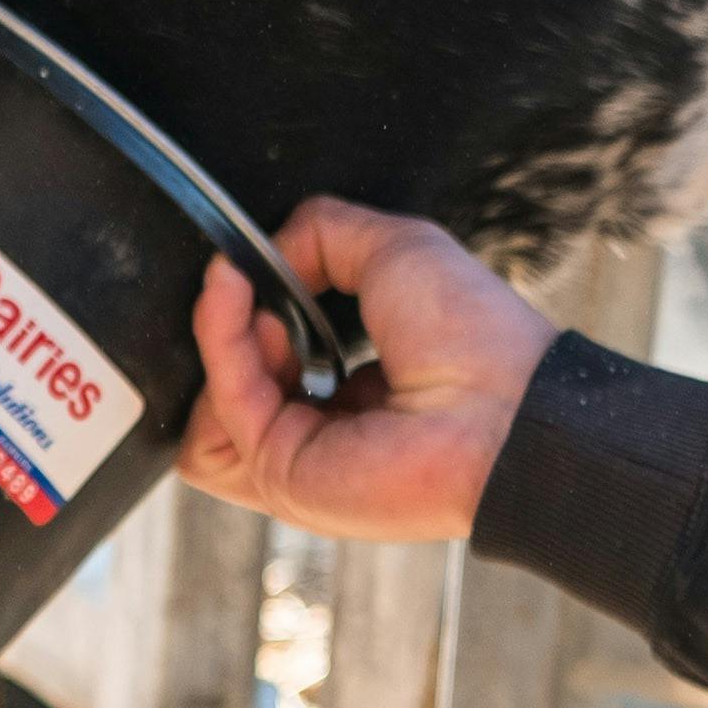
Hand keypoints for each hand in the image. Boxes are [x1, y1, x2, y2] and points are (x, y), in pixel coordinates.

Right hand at [177, 201, 561, 542]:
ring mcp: (296, 457)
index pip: (268, 359)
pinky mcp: (278, 475)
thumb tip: (256, 252)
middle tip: (258, 282)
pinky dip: (218, 342)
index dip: (252, 311)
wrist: (503, 405)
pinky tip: (236, 298)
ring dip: (219, 337)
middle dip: (229, 323)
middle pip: (224, 382)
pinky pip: (217, 408)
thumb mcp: (393, 247)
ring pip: (204, 402)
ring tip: (254, 299)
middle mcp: (320, 429)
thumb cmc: (473, 336)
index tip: (258, 268)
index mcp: (353, 392)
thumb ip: (321, 232)